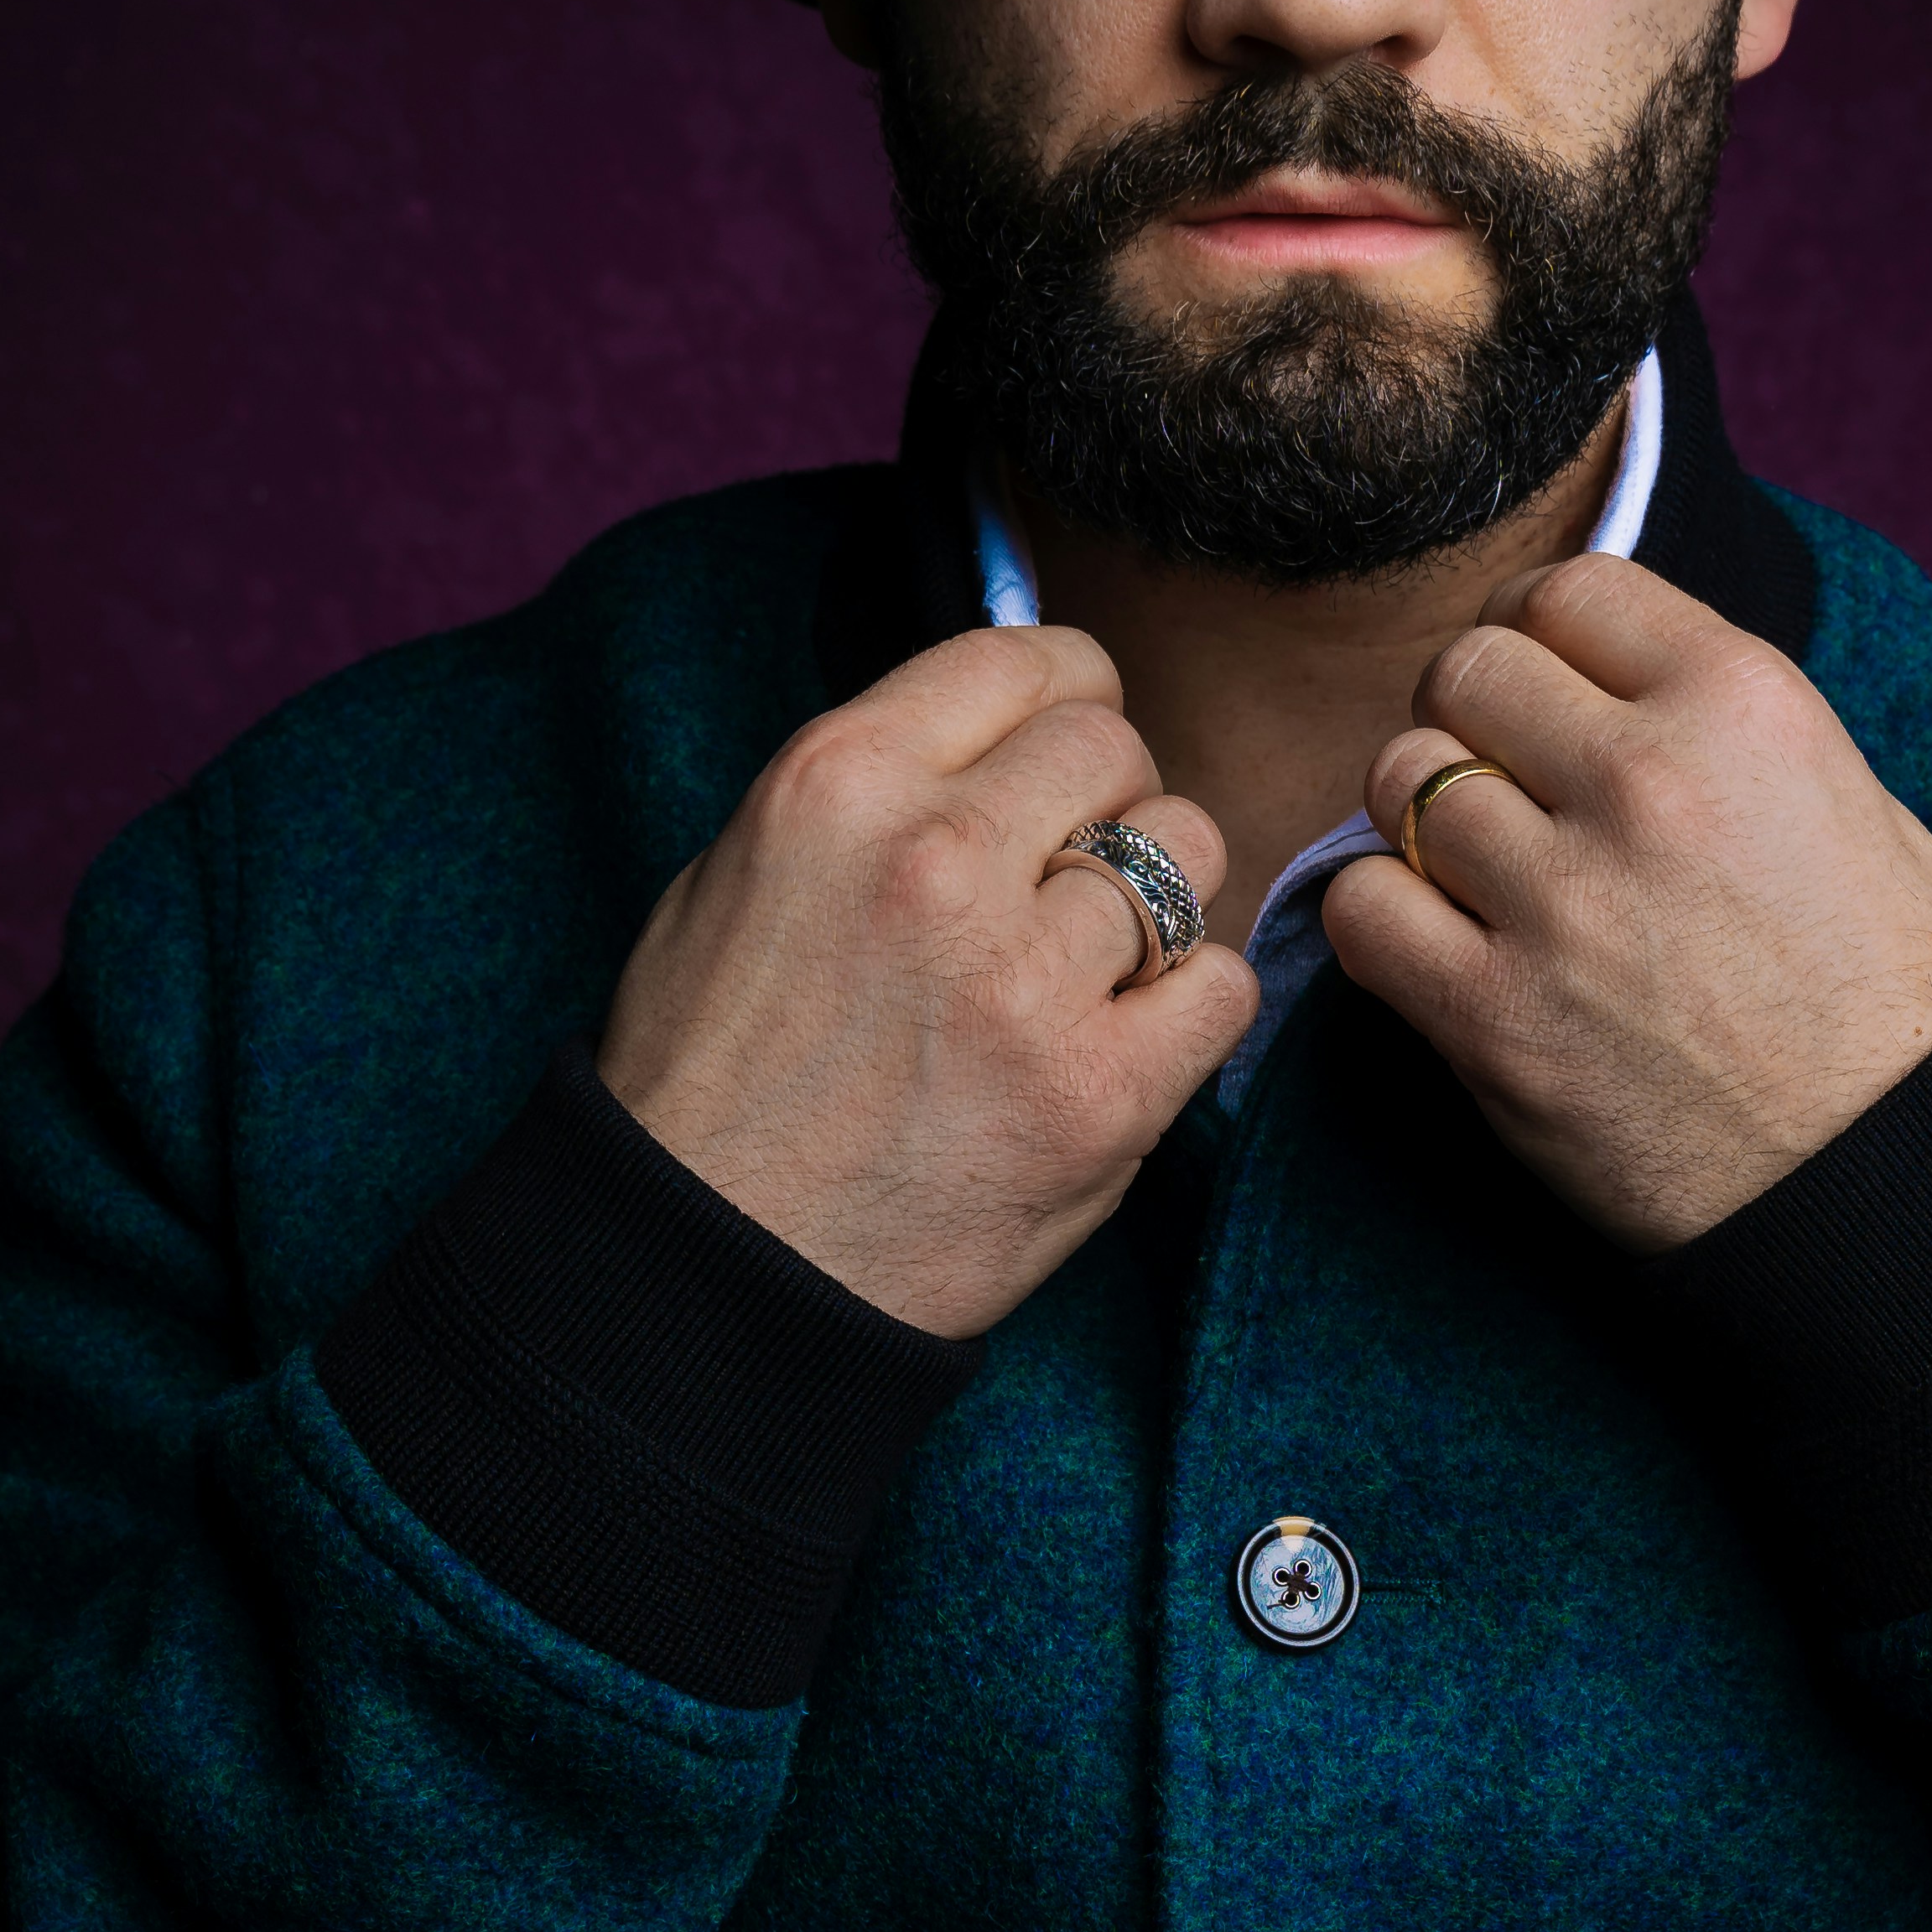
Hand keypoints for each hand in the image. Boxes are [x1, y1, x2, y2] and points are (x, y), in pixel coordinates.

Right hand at [598, 625, 1255, 1333]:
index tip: (1067, 745)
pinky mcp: (1098, 1095)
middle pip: (1118, 747)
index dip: (1068, 697)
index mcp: (841, 780)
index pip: (1029, 659)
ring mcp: (1025, 980)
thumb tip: (1002, 731)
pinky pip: (1222, 988)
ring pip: (1186, 855)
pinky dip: (1188, 1012)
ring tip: (1084, 970)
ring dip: (1155, 906)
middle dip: (1110, 801)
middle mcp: (937, 859)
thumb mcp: (743, 871)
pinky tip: (1120, 1044)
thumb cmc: (714, 1077)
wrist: (710, 1272)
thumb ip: (878, 786)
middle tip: (1067, 881)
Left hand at [1323, 557, 1931, 1249]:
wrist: (1885, 1175)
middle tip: (1500, 783)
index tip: (1538, 688)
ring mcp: (1563, 901)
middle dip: (1470, 717)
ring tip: (1476, 871)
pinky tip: (1435, 942)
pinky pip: (1361, 908)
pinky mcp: (1497, 1017)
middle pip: (1467, 667)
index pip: (1568, 589)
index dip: (1536, 634)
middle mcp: (1647, 783)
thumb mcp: (1851, 803)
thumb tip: (1607, 676)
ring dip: (1420, 820)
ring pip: (1400, 777)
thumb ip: (1721, 723)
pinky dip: (1380, 917)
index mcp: (1743, 706)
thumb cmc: (1882, 996)